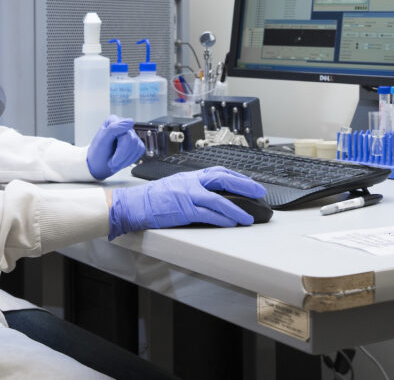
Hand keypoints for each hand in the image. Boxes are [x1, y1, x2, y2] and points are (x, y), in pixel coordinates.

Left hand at [86, 115, 144, 179]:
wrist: (99, 165)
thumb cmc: (97, 154)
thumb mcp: (101, 141)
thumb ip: (113, 128)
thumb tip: (130, 122)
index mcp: (114, 121)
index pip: (126, 134)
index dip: (121, 149)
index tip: (112, 160)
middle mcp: (123, 126)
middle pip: (132, 141)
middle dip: (122, 156)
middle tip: (112, 163)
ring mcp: (131, 134)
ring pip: (137, 146)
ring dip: (126, 160)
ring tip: (115, 164)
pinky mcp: (136, 143)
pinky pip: (140, 151)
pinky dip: (130, 160)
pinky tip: (121, 162)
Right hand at [108, 167, 266, 238]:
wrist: (134, 203)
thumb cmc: (153, 198)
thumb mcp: (175, 185)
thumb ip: (193, 188)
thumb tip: (211, 195)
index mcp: (190, 176)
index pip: (219, 171)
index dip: (237, 176)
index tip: (250, 182)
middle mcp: (191, 182)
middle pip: (223, 179)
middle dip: (244, 185)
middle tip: (259, 192)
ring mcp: (187, 195)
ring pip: (219, 199)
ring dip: (237, 208)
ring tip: (249, 217)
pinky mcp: (183, 210)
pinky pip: (208, 214)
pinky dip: (222, 219)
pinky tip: (232, 223)